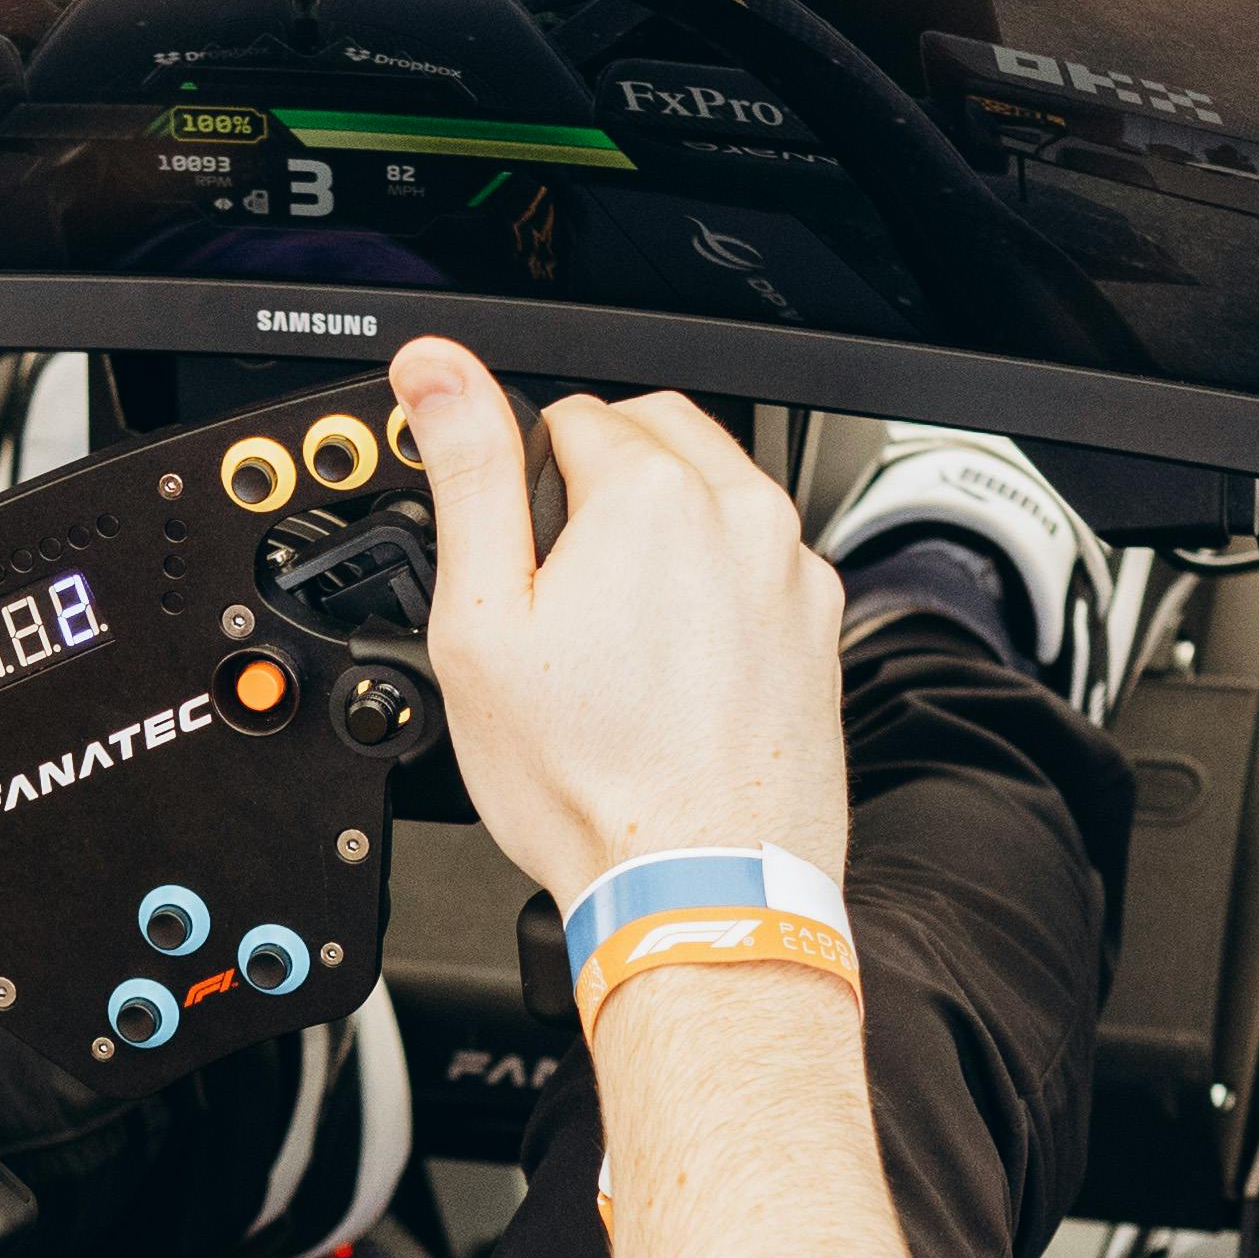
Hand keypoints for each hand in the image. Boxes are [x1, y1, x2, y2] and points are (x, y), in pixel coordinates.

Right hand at [387, 340, 848, 917]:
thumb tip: (438, 371)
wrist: (697, 886)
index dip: (521, 479)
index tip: (515, 555)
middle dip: (599, 480)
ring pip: (714, 492)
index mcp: (652, 493)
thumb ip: (468, 473)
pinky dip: (715, 583)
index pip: (568, 414)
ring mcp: (792, 572)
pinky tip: (673, 663)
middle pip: (652, 432)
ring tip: (614, 628)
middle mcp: (742, 514)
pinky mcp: (820, 627)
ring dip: (662, 523)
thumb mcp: (483, 621)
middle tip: (557, 585)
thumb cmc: (589, 778)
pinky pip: (758, 561)